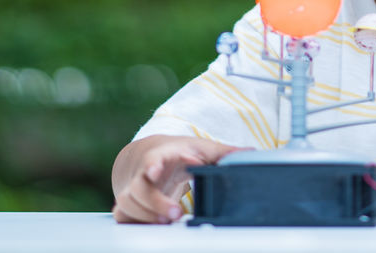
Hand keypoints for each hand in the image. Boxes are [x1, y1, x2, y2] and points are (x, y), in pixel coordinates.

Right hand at [112, 137, 239, 223]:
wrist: (150, 157)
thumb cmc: (179, 153)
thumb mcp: (201, 148)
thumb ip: (224, 153)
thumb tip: (252, 153)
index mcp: (163, 155)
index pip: (154, 158)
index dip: (153, 165)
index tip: (155, 171)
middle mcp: (143, 172)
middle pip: (140, 188)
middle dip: (156, 202)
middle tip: (176, 214)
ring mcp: (132, 188)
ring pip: (128, 204)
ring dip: (147, 215)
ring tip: (168, 222)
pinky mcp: (127, 204)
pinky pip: (124, 217)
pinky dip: (137, 223)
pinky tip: (155, 226)